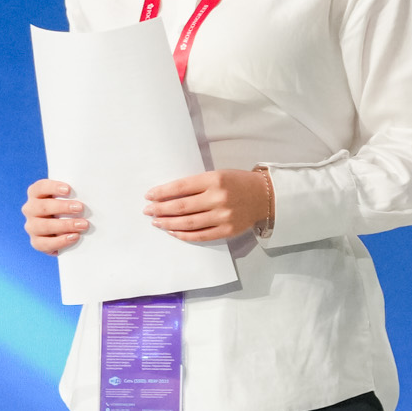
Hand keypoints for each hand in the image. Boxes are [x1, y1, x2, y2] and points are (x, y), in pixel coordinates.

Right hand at [23, 178, 85, 255]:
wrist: (63, 231)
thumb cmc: (68, 209)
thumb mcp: (68, 198)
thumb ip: (73, 195)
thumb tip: (90, 192)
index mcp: (35, 194)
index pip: (40, 187)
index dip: (53, 188)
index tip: (68, 190)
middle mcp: (30, 209)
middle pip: (42, 207)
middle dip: (62, 207)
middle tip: (80, 208)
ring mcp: (31, 226)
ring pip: (44, 226)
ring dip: (65, 225)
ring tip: (83, 225)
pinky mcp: (35, 242)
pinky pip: (45, 243)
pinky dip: (61, 241)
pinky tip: (74, 237)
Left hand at [143, 166, 273, 243]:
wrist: (264, 196)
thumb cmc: (236, 183)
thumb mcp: (217, 175)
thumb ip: (195, 185)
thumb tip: (166, 195)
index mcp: (214, 179)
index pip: (180, 187)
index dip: (161, 192)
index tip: (149, 196)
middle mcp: (218, 198)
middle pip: (181, 206)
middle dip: (160, 209)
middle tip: (147, 211)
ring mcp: (223, 216)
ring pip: (188, 223)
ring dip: (168, 223)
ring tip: (156, 221)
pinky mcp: (227, 230)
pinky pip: (200, 235)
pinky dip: (184, 234)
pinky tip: (173, 231)